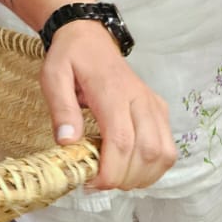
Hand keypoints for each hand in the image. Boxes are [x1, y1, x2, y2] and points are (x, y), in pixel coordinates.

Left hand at [39, 20, 173, 190]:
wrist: (91, 37)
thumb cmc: (71, 58)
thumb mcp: (53, 75)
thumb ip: (61, 109)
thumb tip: (68, 144)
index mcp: (113, 91)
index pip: (122, 140)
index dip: (110, 171)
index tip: (89, 183)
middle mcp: (140, 99)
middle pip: (147, 152)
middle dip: (124, 179)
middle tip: (98, 182)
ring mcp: (154, 105)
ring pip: (163, 154)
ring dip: (141, 177)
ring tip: (114, 177)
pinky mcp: (160, 111)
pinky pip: (168, 149)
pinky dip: (153, 168)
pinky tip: (130, 169)